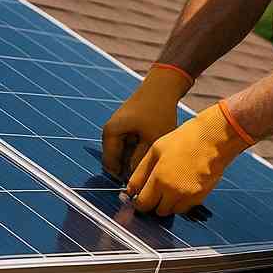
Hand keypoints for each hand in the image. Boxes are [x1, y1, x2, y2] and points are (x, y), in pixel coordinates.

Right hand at [101, 63, 193, 178]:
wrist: (163, 86)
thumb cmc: (158, 111)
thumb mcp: (152, 140)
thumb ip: (140, 161)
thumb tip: (134, 181)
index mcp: (111, 134)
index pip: (111, 166)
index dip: (124, 179)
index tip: (140, 186)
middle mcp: (110, 131)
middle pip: (117, 161)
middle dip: (130, 169)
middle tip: (149, 173)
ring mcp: (117, 129)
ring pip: (124, 155)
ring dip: (135, 159)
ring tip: (152, 159)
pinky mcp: (126, 127)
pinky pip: (129, 146)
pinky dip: (139, 151)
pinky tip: (153, 149)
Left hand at [126, 101, 253, 216]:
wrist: (214, 138)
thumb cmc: (186, 139)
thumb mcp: (155, 149)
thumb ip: (140, 172)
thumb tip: (131, 189)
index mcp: (160, 178)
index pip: (143, 203)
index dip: (139, 202)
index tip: (140, 197)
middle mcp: (174, 192)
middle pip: (157, 211)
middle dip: (153, 202)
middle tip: (155, 189)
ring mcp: (189, 196)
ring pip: (171, 211)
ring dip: (168, 203)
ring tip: (171, 185)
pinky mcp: (201, 197)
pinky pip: (185, 207)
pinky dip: (181, 201)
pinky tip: (183, 185)